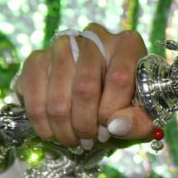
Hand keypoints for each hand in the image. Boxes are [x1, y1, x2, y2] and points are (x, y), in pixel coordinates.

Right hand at [18, 24, 153, 147]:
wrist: (101, 91)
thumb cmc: (128, 100)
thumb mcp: (146, 112)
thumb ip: (138, 121)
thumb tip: (115, 127)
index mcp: (128, 44)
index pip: (118, 78)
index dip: (111, 111)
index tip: (108, 130)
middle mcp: (94, 38)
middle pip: (84, 87)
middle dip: (84, 124)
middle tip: (88, 140)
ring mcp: (63, 45)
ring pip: (58, 94)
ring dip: (63, 126)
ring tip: (73, 139)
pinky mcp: (38, 58)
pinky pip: (32, 91)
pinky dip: (40, 119)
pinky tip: (52, 131)